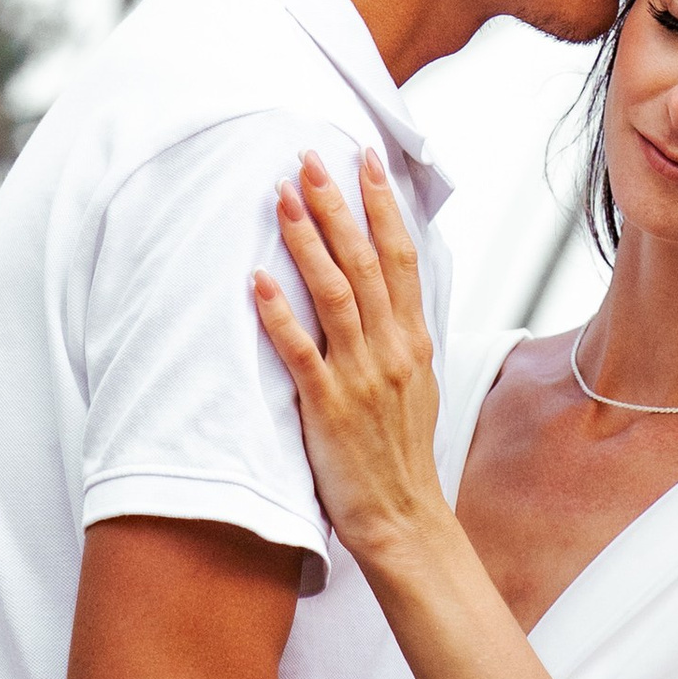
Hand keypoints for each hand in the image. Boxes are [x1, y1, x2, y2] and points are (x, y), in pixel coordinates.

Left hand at [252, 149, 446, 566]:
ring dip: (307, 241)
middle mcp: (392, 349)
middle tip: (311, 159)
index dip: (382, 205)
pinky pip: (301, 350)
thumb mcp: (419, 385)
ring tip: (281, 196)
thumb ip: (401, 336)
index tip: (365, 160)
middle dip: (338, 205)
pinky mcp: (329, 406)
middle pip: (366, 261)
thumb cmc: (402, 454)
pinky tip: (258, 279)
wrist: (405, 519)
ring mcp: (361, 376)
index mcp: (414, 340)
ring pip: (335, 293)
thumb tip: (387, 294)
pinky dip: (280, 312)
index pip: (401, 256)